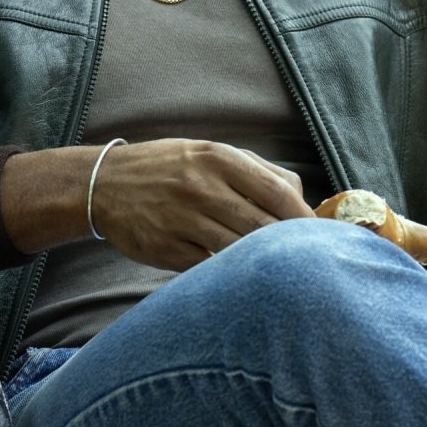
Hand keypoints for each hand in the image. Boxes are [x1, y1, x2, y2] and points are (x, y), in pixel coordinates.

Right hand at [92, 139, 312, 269]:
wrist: (105, 184)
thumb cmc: (171, 167)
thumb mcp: (212, 153)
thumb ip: (259, 170)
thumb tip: (301, 198)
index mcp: (220, 158)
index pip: (278, 191)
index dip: (305, 217)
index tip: (321, 233)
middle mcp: (201, 187)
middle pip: (262, 226)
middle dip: (289, 245)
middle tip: (306, 258)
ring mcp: (182, 219)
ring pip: (238, 250)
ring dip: (261, 262)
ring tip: (278, 268)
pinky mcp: (166, 249)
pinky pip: (209, 267)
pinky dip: (228, 272)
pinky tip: (238, 273)